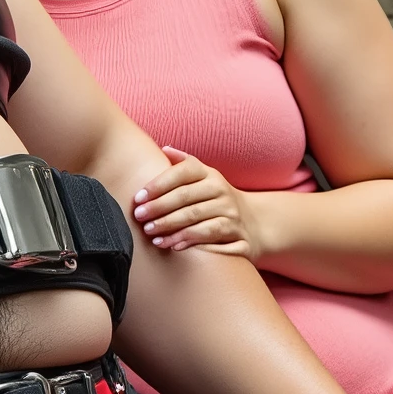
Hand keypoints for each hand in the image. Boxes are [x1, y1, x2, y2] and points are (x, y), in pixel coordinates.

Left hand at [132, 147, 260, 256]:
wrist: (254, 222)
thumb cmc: (216, 199)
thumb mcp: (204, 178)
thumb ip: (184, 164)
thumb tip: (164, 148)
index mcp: (209, 174)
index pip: (182, 172)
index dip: (158, 184)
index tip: (138, 198)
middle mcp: (222, 190)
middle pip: (186, 197)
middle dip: (159, 208)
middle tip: (140, 218)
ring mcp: (231, 212)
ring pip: (197, 218)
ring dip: (171, 227)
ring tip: (152, 235)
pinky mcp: (237, 234)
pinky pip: (210, 236)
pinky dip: (190, 241)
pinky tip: (173, 246)